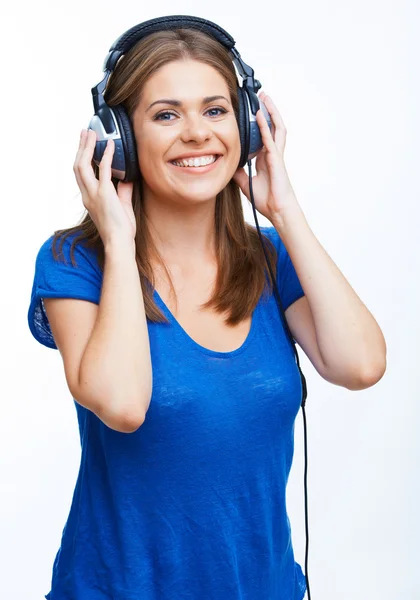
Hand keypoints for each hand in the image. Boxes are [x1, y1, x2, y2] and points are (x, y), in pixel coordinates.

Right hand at [73, 129, 135, 246]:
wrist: (119, 242)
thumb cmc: (121, 230)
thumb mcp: (122, 207)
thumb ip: (123, 192)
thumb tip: (127, 179)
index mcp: (89, 198)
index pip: (81, 175)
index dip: (81, 158)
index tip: (84, 146)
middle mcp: (88, 195)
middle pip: (78, 166)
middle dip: (81, 147)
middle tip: (84, 133)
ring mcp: (94, 194)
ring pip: (83, 165)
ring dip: (87, 147)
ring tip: (91, 134)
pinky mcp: (105, 194)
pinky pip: (104, 170)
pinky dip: (107, 156)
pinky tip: (110, 145)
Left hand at [233, 92, 298, 222]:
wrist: (277, 211)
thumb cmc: (267, 200)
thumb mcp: (245, 183)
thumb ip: (238, 172)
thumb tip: (228, 165)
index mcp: (266, 159)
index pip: (263, 135)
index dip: (259, 123)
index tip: (252, 112)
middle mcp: (272, 154)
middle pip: (272, 127)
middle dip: (268, 111)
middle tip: (261, 97)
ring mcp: (276, 155)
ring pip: (276, 127)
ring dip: (271, 112)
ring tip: (265, 98)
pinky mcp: (276, 159)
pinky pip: (270, 138)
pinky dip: (265, 125)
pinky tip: (260, 114)